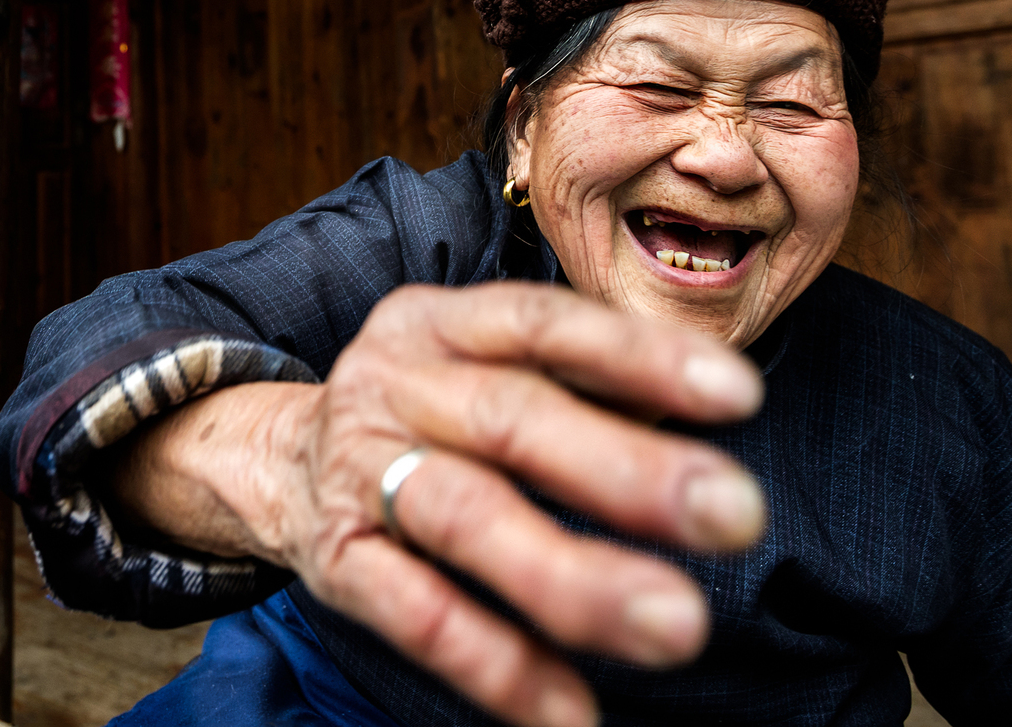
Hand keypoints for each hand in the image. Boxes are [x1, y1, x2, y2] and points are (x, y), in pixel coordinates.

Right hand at [109, 282, 766, 726]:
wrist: (271, 459)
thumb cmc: (426, 412)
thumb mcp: (479, 363)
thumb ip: (578, 385)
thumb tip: (715, 422)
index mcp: (440, 324)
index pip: (543, 323)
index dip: (638, 356)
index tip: (740, 395)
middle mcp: (395, 386)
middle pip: (512, 422)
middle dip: (629, 469)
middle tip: (737, 514)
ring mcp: (360, 473)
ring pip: (467, 519)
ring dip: (574, 576)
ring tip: (678, 626)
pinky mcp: (339, 561)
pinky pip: (421, 618)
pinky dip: (501, 668)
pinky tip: (574, 711)